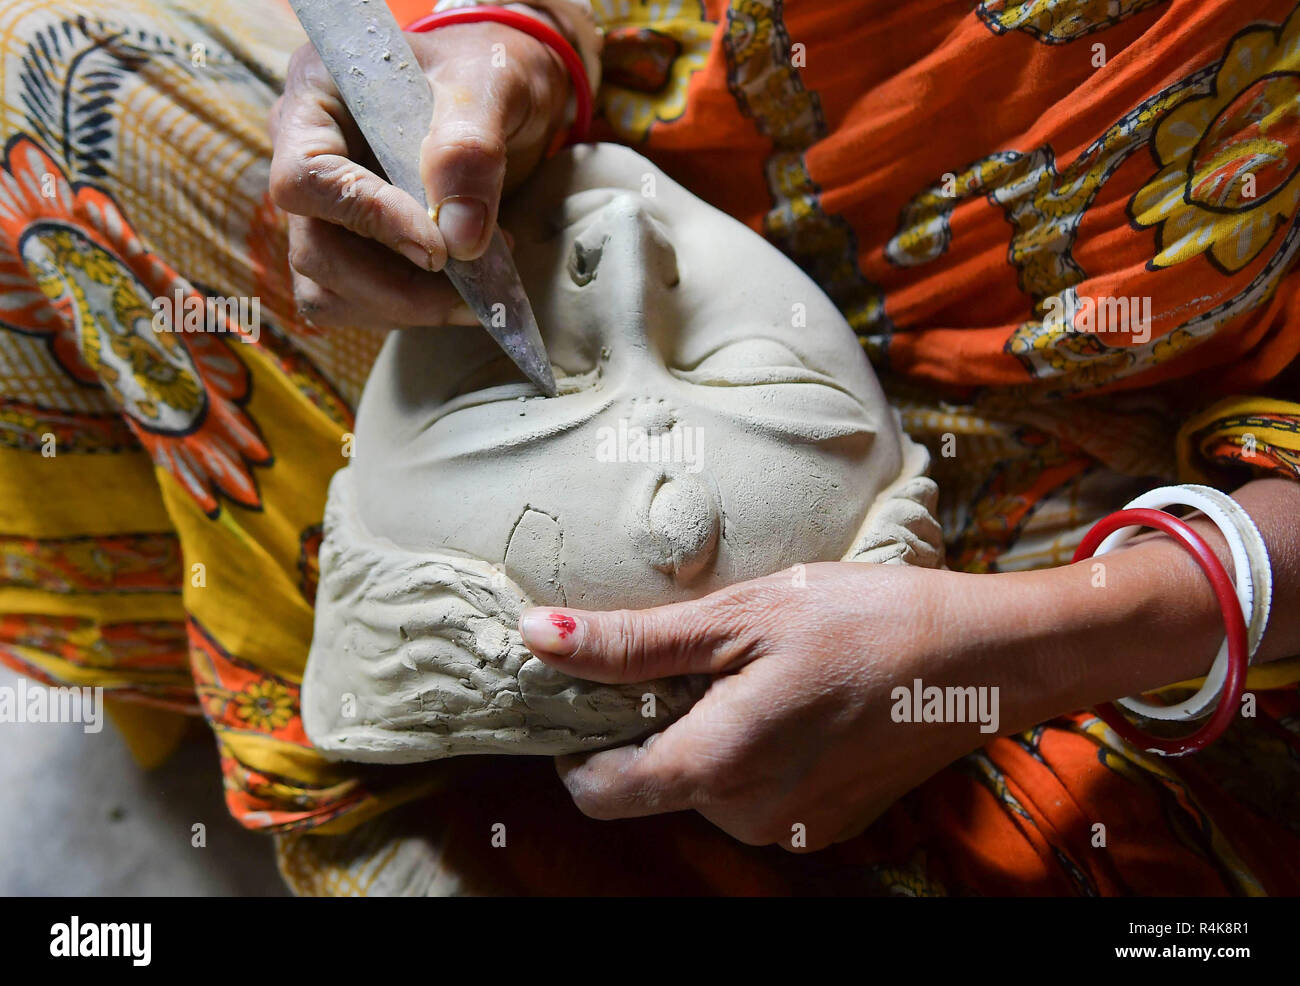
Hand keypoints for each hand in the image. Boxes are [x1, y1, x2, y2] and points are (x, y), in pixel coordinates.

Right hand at [268, 18, 570, 330]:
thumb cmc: (484, 74)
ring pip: (327, 289)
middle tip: (472, 289)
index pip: (307, 177)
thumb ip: (471, 147)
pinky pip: (353, 304)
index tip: (438, 250)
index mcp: (316, 97)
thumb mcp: (489, 86)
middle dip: (396, 287)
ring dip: (403, 308)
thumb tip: (459, 236)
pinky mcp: (346, 249)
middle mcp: (302, 155)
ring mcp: (320, 209)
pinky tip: (456, 293)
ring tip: (475, 289)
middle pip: (314, 249)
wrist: (498, 98)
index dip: (368, 220)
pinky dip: (406, 313)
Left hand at [518, 552, 1230, 851]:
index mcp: (717, 765)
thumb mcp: (741, 615)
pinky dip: (748, 754)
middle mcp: (747, 816)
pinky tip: (789, 700)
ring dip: (703, 736)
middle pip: (652, 786)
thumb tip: (536, 635)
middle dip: (650, 727)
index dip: (574, 746)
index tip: (587, 694)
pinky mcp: (823, 827)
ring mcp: (789, 829)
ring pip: (703, 789)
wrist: (981, 657)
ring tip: (751, 671)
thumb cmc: (863, 619)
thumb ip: (633, 642)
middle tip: (694, 656)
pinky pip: (752, 796)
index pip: (596, 793)